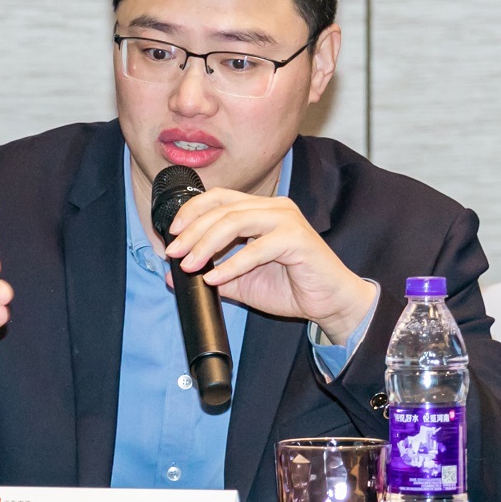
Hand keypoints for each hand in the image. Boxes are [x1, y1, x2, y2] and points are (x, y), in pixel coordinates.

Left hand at [161, 189, 377, 344]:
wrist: (329, 303)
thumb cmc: (291, 287)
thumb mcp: (241, 281)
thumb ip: (211, 274)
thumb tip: (172, 276)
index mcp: (260, 209)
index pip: (218, 198)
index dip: (191, 212)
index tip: (171, 234)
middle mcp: (274, 207)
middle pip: (222, 209)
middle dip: (193, 231)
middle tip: (174, 253)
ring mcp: (287, 220)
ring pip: (236, 221)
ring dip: (207, 244)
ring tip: (191, 265)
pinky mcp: (297, 239)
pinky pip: (257, 248)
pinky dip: (232, 263)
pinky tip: (216, 277)